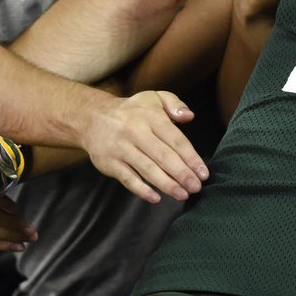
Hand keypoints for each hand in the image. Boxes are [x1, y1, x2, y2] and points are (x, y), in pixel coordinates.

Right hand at [80, 91, 207, 203]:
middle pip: (164, 157)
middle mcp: (136, 133)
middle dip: (182, 174)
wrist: (92, 117)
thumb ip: (175, 104)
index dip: (191, 158)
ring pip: (147, 170)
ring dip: (167, 184)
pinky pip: (127, 179)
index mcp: (151, 118)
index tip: (203, 173)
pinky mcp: (109, 162)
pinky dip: (141, 190)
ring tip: (183, 195)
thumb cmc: (132, 110)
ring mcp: (121, 149)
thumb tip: (190, 116)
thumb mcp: (154, 97)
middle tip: (196, 187)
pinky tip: (156, 198)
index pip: (176, 140)